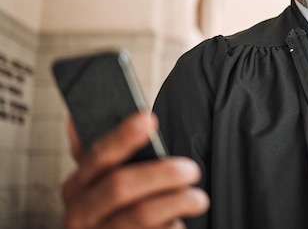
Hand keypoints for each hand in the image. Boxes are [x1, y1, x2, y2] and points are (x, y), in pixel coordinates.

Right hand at [62, 112, 209, 228]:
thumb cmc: (112, 213)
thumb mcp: (98, 186)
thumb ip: (99, 157)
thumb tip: (77, 119)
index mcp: (78, 186)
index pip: (98, 156)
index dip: (123, 137)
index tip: (149, 119)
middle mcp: (80, 213)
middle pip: (120, 186)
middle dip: (161, 174)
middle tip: (191, 170)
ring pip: (140, 215)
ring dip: (176, 203)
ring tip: (199, 198)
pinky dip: (172, 227)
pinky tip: (180, 222)